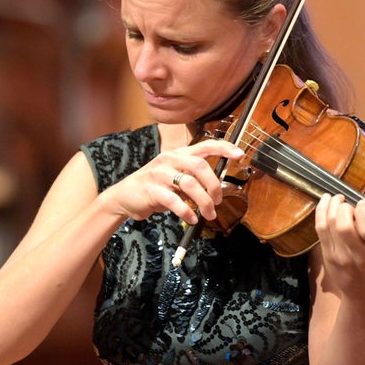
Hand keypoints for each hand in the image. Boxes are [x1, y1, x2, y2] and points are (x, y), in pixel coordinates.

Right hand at [103, 138, 243, 223]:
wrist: (124, 197)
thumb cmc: (154, 188)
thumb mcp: (173, 177)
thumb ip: (192, 177)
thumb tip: (217, 188)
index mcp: (177, 154)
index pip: (204, 146)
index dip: (223, 148)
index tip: (240, 154)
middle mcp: (169, 160)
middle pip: (200, 166)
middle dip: (214, 185)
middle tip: (218, 201)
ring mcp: (159, 174)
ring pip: (189, 184)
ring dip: (204, 202)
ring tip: (208, 215)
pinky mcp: (151, 190)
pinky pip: (174, 201)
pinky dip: (186, 212)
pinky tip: (191, 219)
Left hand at [314, 183, 364, 291]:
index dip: (364, 211)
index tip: (364, 204)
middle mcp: (358, 256)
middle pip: (343, 225)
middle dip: (344, 207)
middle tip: (348, 202)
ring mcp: (339, 257)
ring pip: (328, 226)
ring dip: (330, 206)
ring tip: (335, 198)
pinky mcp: (327, 256)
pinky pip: (320, 230)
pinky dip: (321, 213)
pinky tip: (325, 203)